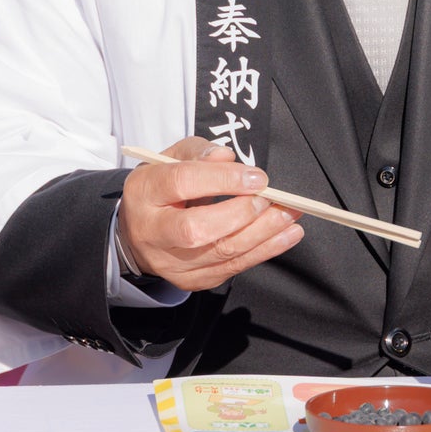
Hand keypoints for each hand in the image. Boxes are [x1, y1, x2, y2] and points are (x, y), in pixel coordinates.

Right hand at [119, 137, 301, 291]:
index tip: (257, 177)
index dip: (223, 179)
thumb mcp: (172, 158)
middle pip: (196, 229)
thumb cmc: (162, 187)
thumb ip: (199, 152)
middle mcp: (151, 231)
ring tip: (290, 216)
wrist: (140, 229)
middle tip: (270, 199)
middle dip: (241, 214)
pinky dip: (263, 251)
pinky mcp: (189, 279)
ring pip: (219, 253)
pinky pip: (231, 268)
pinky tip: (286, 235)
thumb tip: (228, 158)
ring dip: (262, 234)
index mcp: (144, 191)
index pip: (182, 183)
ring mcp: (169, 261)